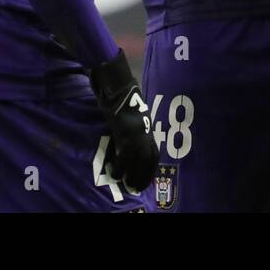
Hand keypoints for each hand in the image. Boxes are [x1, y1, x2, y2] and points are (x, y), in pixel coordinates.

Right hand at [89, 50, 156, 193]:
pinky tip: (114, 173)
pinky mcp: (125, 134)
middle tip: (137, 186)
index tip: (147, 176)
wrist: (116, 83)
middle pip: (150, 159)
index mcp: (147, 125)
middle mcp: (145, 130)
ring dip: (133, 175)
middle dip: (145, 174)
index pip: (155, 151)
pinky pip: (124, 157)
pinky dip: (120, 168)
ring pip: (139, 161)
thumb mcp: (132, 109)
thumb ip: (133, 121)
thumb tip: (127, 132)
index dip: (151, 166)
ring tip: (127, 184)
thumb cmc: (122, 92)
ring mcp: (136, 133)